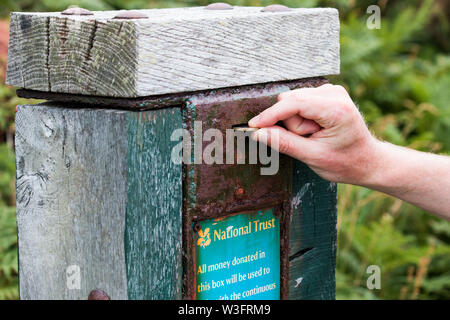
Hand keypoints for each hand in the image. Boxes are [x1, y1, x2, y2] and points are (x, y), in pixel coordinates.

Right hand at [248, 84, 378, 184]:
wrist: (367, 160)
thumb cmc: (345, 162)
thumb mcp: (312, 157)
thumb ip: (284, 143)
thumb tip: (258, 133)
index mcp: (336, 109)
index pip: (293, 104)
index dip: (270, 115)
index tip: (253, 125)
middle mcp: (335, 93)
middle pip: (291, 101)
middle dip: (291, 124)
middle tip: (308, 140)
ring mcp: (331, 91)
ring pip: (293, 101)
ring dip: (296, 122)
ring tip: (313, 136)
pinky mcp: (327, 93)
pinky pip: (299, 101)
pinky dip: (301, 118)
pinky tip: (315, 129)